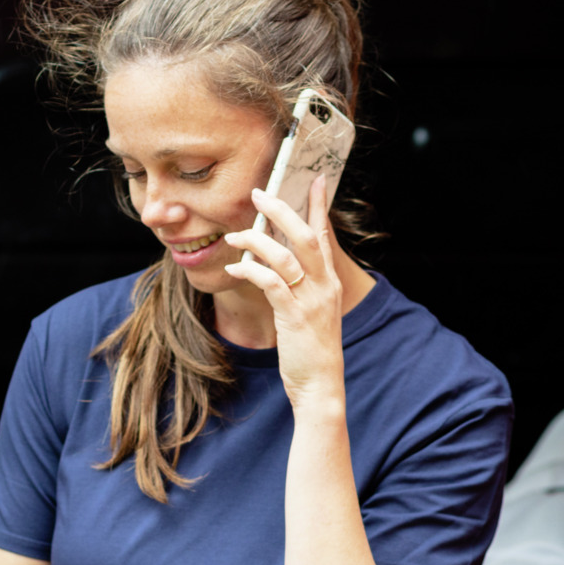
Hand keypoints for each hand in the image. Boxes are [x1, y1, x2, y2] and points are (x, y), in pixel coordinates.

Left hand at [222, 174, 346, 413]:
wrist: (321, 385)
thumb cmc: (310, 349)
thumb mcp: (311, 311)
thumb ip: (300, 285)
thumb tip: (276, 263)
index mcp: (329, 282)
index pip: (325, 235)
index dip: (319, 206)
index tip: (316, 179)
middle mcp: (324, 286)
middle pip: (306, 235)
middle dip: (282, 211)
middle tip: (260, 192)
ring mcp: (311, 300)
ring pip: (286, 255)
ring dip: (258, 239)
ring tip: (235, 233)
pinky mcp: (294, 316)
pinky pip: (270, 283)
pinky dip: (251, 269)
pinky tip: (234, 267)